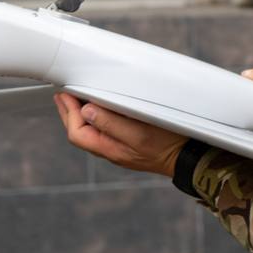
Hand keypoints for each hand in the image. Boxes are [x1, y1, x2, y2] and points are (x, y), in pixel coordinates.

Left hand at [53, 93, 188, 177]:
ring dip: (80, 115)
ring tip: (75, 99)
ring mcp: (120, 148)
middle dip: (68, 114)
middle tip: (62, 95)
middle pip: (81, 134)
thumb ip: (111, 123)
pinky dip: (95, 118)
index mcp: (111, 149)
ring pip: (91, 133)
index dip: (68, 113)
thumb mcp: (139, 132)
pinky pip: (104, 132)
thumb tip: (86, 111)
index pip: (78, 133)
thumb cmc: (168, 145)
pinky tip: (98, 109)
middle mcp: (112, 150)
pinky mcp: (130, 144)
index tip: (65, 94)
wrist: (191, 157)